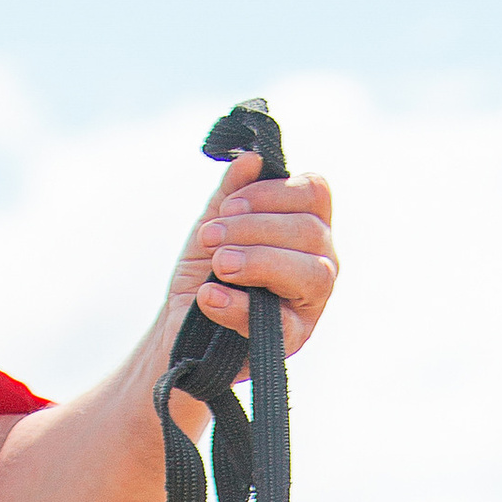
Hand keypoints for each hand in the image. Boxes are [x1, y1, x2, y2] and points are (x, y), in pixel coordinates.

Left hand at [169, 153, 338, 358]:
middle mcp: (320, 261)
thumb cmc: (205, 273)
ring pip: (310, 273)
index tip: (227, 207)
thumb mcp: (214, 225)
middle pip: (309, 231)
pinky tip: (210, 297)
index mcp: (307, 227)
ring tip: (218, 265)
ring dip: (258, 262)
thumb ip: (231, 192)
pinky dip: (240, 306)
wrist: (181, 327)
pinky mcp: (293, 341)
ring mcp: (312, 304)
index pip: (314, 193)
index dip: (271, 193)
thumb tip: (251, 160)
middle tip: (210, 238)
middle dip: (253, 228)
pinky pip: (280, 323)